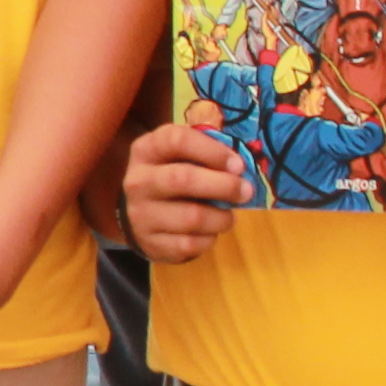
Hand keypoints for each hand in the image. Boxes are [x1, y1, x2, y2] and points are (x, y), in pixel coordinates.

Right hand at [122, 122, 252, 264]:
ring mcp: (140, 215)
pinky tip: (210, 232)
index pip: (177, 140)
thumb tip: (240, 167)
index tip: (238, 165)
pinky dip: (209, 239)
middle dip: (224, 186)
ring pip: (192, 217)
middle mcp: (138, 181)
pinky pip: (190, 244)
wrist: (139, 216)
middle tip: (246, 192)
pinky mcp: (149, 243)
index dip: (212, 151)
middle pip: (183, 179)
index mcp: (146, 150)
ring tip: (228, 216)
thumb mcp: (179, 157)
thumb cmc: (171, 177)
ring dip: (221, 218)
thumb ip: (207, 154)